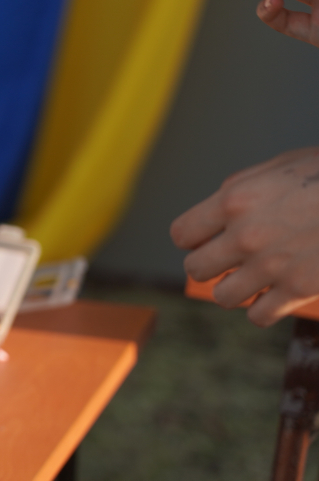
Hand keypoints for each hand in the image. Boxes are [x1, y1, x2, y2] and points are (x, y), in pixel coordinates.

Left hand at [171, 147, 318, 325]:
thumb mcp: (280, 165)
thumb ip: (244, 186)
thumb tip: (221, 204)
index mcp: (235, 201)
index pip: (182, 234)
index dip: (193, 239)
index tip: (206, 240)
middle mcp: (245, 236)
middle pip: (196, 268)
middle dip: (209, 265)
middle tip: (227, 261)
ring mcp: (270, 265)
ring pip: (224, 296)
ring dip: (234, 289)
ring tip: (251, 280)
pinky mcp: (298, 289)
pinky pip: (259, 315)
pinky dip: (263, 309)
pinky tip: (273, 296)